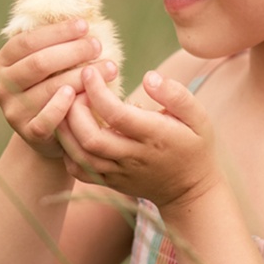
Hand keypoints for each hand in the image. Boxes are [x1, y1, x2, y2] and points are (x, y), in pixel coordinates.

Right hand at [0, 21, 118, 160]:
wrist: (50, 133)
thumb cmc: (54, 86)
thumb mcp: (49, 63)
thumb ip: (57, 43)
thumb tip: (86, 14)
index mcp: (4, 60)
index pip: (28, 41)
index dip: (57, 32)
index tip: (85, 25)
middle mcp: (2, 84)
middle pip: (38, 63)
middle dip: (72, 51)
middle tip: (97, 46)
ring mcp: (12, 110)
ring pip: (47, 89)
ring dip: (80, 76)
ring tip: (109, 67)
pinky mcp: (27, 133)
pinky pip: (46, 119)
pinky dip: (64, 106)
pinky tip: (84, 94)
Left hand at [58, 68, 221, 208]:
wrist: (190, 191)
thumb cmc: (194, 146)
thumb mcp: (198, 117)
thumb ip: (176, 95)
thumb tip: (149, 76)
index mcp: (154, 137)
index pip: (117, 114)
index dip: (97, 91)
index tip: (89, 71)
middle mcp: (133, 157)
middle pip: (91, 138)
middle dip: (74, 110)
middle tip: (75, 89)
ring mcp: (118, 173)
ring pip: (80, 156)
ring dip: (65, 130)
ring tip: (65, 106)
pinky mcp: (109, 183)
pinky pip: (79, 171)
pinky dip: (67, 150)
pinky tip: (70, 131)